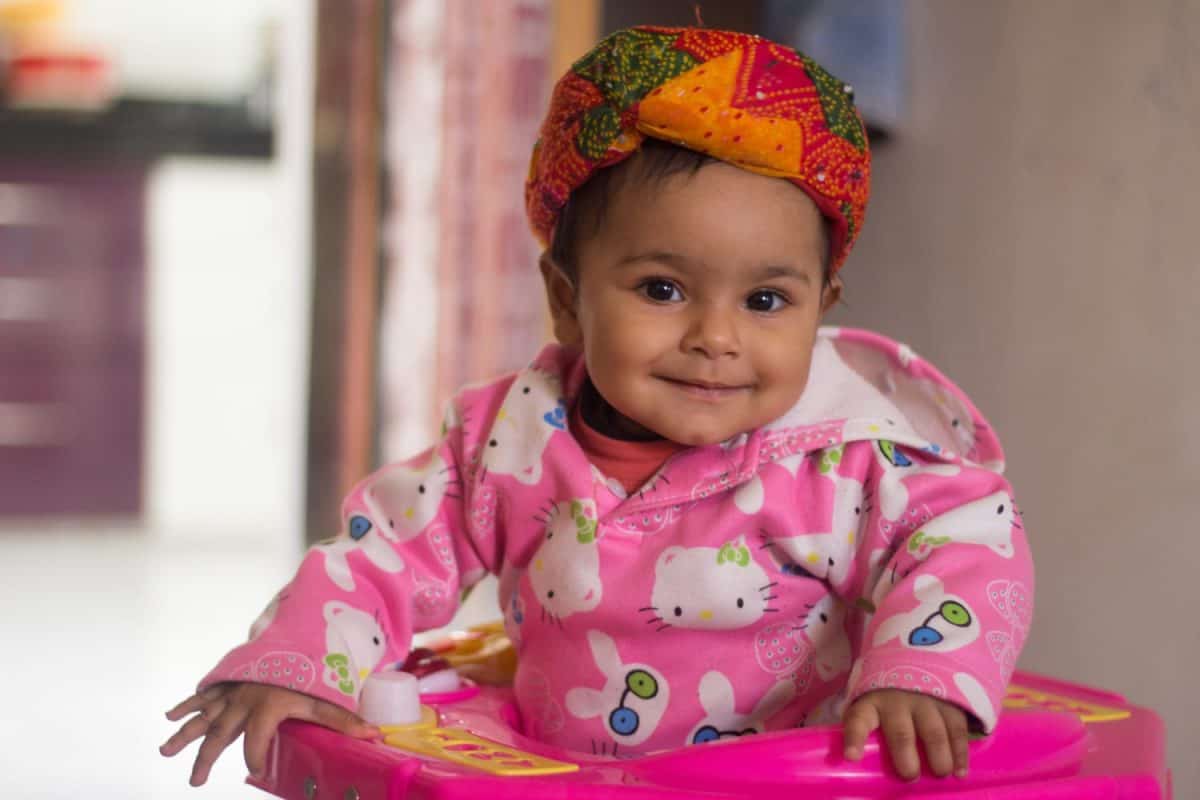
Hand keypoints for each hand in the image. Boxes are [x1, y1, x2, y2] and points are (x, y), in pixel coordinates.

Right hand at [160, 682, 379, 785]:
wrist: (295, 636)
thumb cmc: (311, 674)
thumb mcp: (326, 697)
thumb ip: (345, 720)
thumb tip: (375, 736)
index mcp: (268, 705)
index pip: (257, 738)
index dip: (257, 756)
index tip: (257, 772)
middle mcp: (245, 699)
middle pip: (221, 731)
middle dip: (206, 757)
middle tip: (195, 782)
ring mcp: (232, 689)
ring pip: (205, 714)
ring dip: (185, 733)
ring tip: (165, 751)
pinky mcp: (228, 681)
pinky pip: (204, 693)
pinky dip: (187, 703)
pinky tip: (170, 716)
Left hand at [842, 689, 969, 780]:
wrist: (915, 666)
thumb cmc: (887, 705)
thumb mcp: (872, 712)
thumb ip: (869, 736)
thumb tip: (862, 770)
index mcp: (871, 705)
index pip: (859, 720)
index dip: (855, 738)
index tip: (851, 757)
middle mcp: (897, 702)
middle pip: (901, 731)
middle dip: (905, 756)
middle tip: (910, 775)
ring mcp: (925, 702)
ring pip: (933, 732)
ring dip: (938, 757)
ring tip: (940, 774)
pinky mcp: (949, 705)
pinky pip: (957, 730)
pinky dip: (960, 753)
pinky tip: (959, 772)